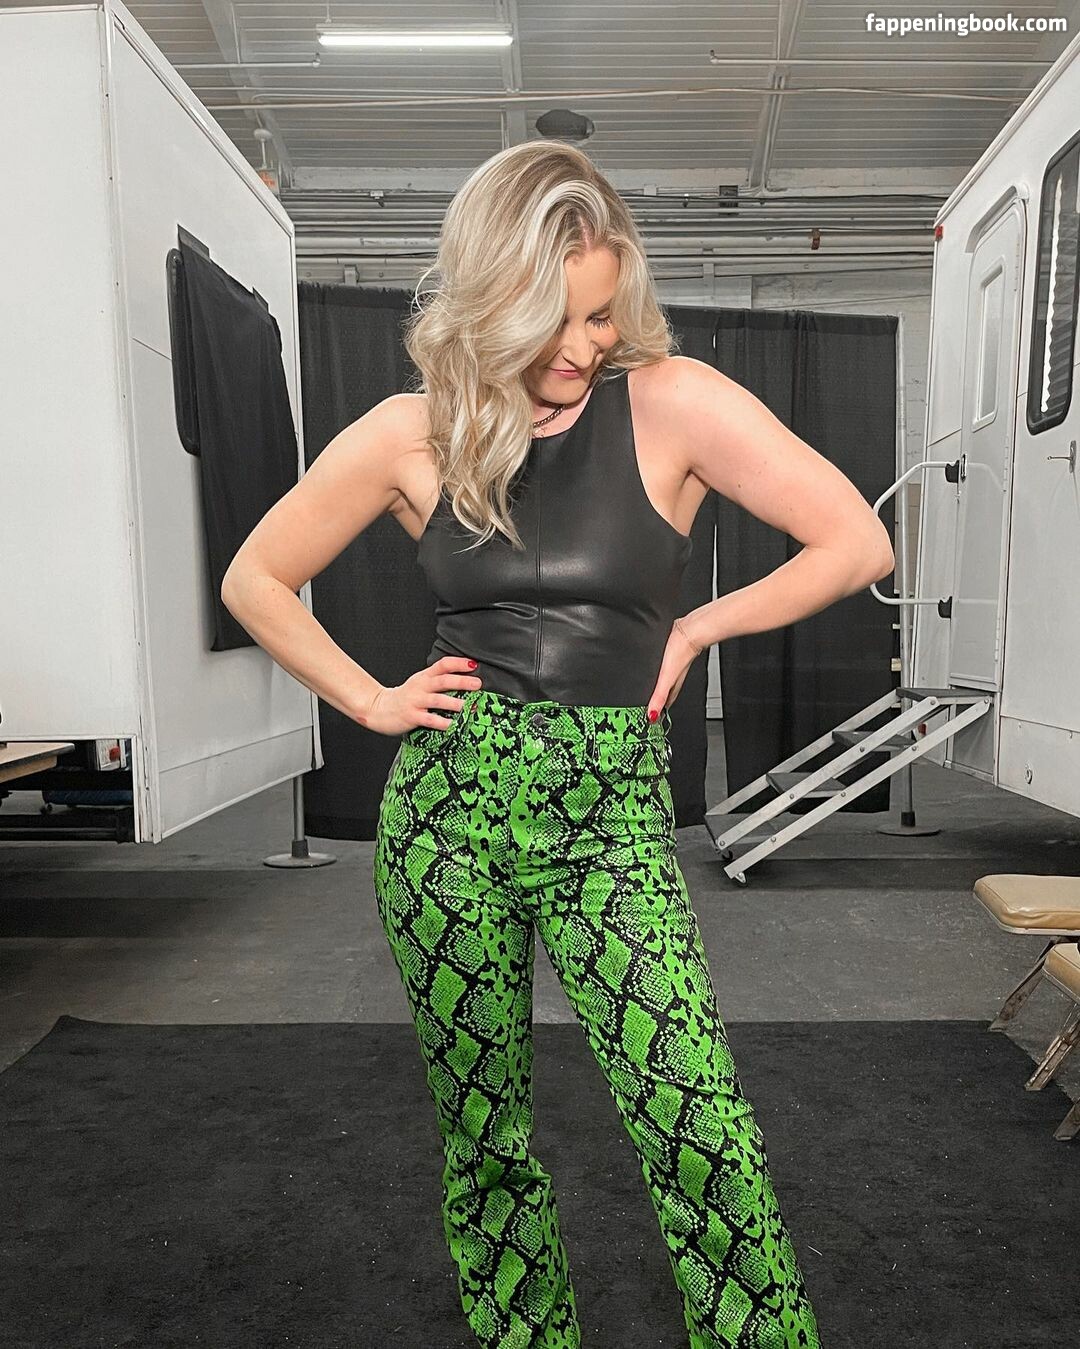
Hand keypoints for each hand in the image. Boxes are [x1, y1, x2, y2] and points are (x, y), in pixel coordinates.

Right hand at [364, 655, 482, 736]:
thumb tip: (465, 680)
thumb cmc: (405, 697)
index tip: (473, 664)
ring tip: (468, 706)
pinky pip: (429, 719)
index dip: (458, 663)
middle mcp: (421, 686)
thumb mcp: (420, 683)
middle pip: (443, 680)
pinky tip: (452, 725)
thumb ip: (438, 680)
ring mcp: (416, 701)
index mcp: (424, 676)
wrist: (378, 708)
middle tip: (477, 684)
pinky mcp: (412, 716)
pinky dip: (442, 722)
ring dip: (455, 703)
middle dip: (461, 681)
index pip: (443, 664)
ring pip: (438, 700)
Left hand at [646, 616, 705, 719]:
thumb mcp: (666, 678)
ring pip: (662, 681)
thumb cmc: (681, 652)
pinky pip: (661, 669)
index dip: (655, 713)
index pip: (663, 706)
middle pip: (662, 694)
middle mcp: (672, 679)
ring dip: (654, 686)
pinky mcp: (668, 656)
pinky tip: (650, 670)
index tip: (646, 721)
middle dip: (652, 701)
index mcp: (672, 688)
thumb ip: (658, 696)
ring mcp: (671, 667)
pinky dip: (655, 672)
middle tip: (642, 707)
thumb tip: (652, 715)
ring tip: (644, 691)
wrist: (689, 630)